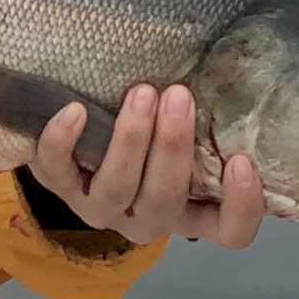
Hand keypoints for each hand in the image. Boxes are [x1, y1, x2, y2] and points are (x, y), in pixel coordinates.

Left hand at [29, 83, 262, 248]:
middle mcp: (145, 218)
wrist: (80, 138)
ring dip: (130, 139)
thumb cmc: (149, 132)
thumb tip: (227, 65)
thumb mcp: (181, 132)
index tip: (242, 161)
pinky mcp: (58, 186)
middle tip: (179, 96)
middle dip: (173, 147)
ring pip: (115, 187)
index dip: (241, 207)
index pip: (229, 232)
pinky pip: (56, 169)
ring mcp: (99, 207)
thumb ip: (204, 120)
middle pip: (165, 200)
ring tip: (141, 94)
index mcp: (188, 211)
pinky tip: (76, 110)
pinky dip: (63, 139)